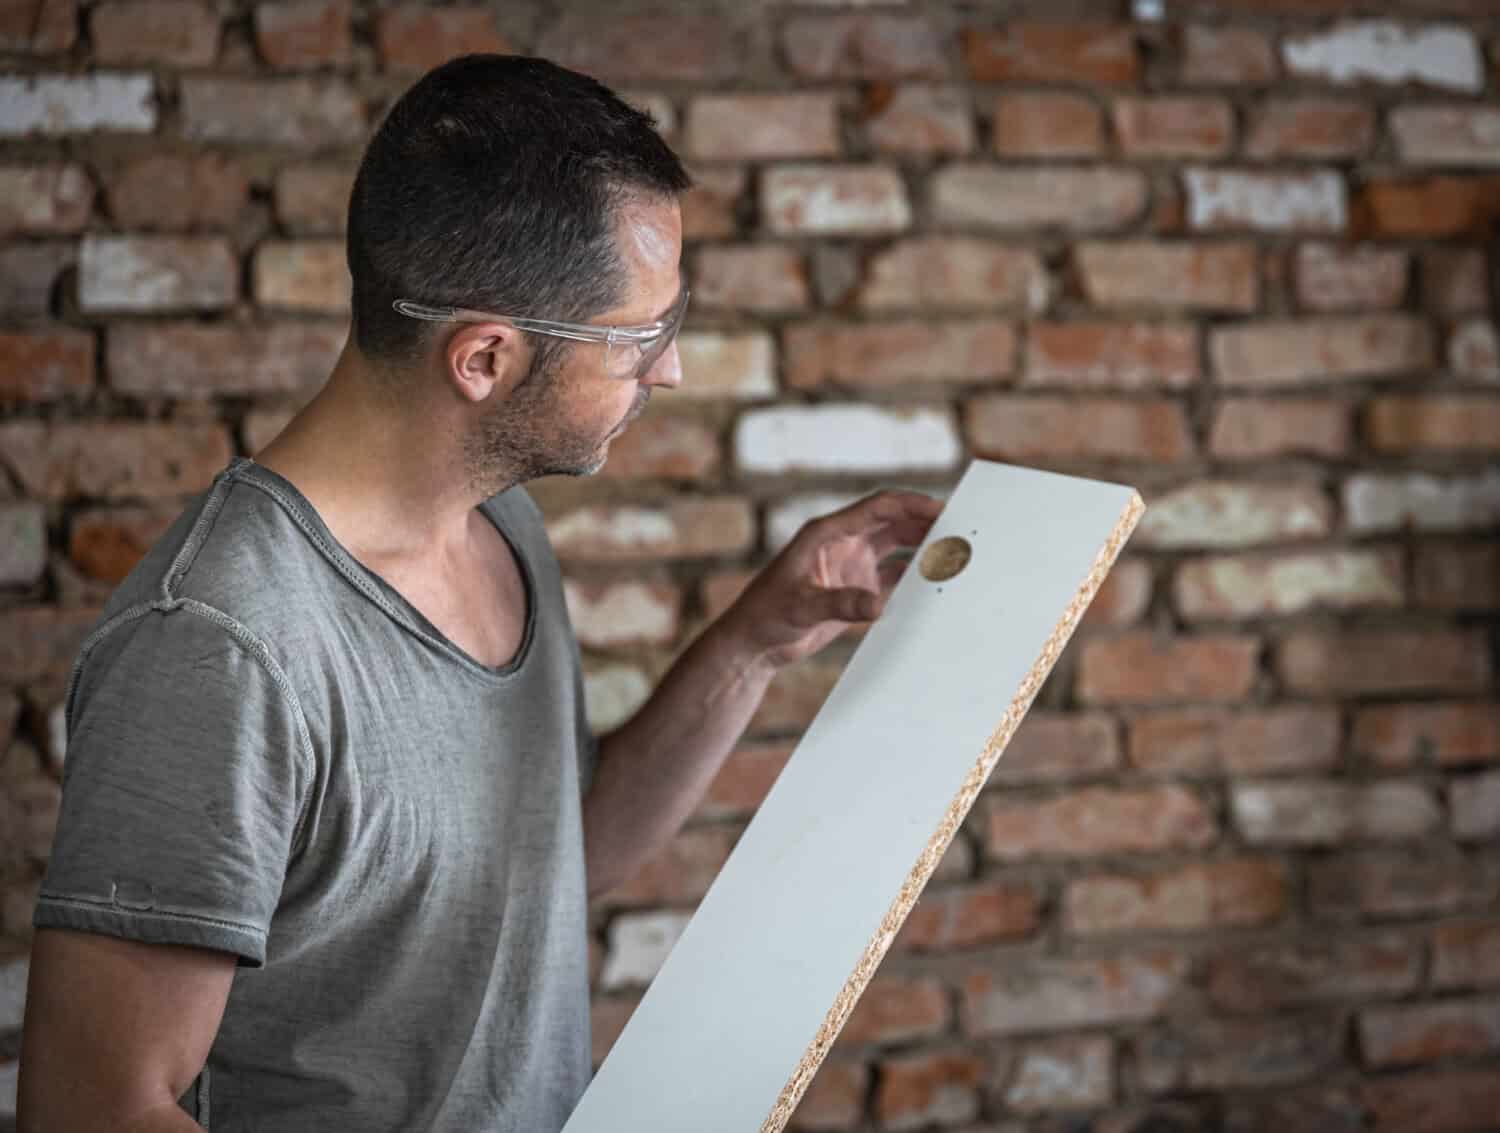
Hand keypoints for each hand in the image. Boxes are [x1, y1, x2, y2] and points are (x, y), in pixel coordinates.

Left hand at [720, 490, 943, 670]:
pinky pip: (892, 578)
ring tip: (955, 553)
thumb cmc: (765, 615)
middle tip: (960, 528)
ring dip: (923, 548)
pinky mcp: (855, 589)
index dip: (911, 504)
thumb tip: (879, 605)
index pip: (878, 508)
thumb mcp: (802, 607)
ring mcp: (851, 565)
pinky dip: (913, 579)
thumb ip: (841, 603)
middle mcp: (842, 543)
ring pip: (897, 548)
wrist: (753, 644)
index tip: (942, 508)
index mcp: (827, 533)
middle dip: (926, 523)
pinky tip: (934, 584)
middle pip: (893, 523)